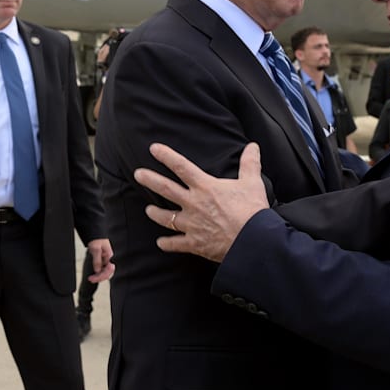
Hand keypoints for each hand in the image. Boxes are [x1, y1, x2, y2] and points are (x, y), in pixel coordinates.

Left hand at [86, 238, 115, 282]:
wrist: (95, 236)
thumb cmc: (97, 240)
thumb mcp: (96, 250)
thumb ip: (97, 260)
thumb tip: (97, 270)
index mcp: (110, 256)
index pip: (109, 270)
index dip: (102, 275)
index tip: (94, 277)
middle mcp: (109, 260)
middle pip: (107, 272)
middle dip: (99, 277)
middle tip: (91, 279)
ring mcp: (106, 261)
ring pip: (104, 272)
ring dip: (98, 276)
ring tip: (91, 278)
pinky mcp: (102, 261)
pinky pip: (101, 270)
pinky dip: (97, 274)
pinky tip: (93, 275)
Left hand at [134, 143, 267, 262]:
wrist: (253, 241)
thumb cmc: (252, 211)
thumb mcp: (252, 182)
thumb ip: (249, 163)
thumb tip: (253, 146)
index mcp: (205, 187)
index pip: (181, 167)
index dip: (166, 156)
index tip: (153, 148)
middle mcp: (194, 204)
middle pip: (166, 189)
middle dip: (149, 180)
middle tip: (137, 174)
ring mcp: (192, 224)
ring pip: (166, 218)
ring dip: (155, 214)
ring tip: (147, 210)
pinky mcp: (194, 243)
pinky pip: (176, 244)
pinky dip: (167, 244)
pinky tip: (160, 243)